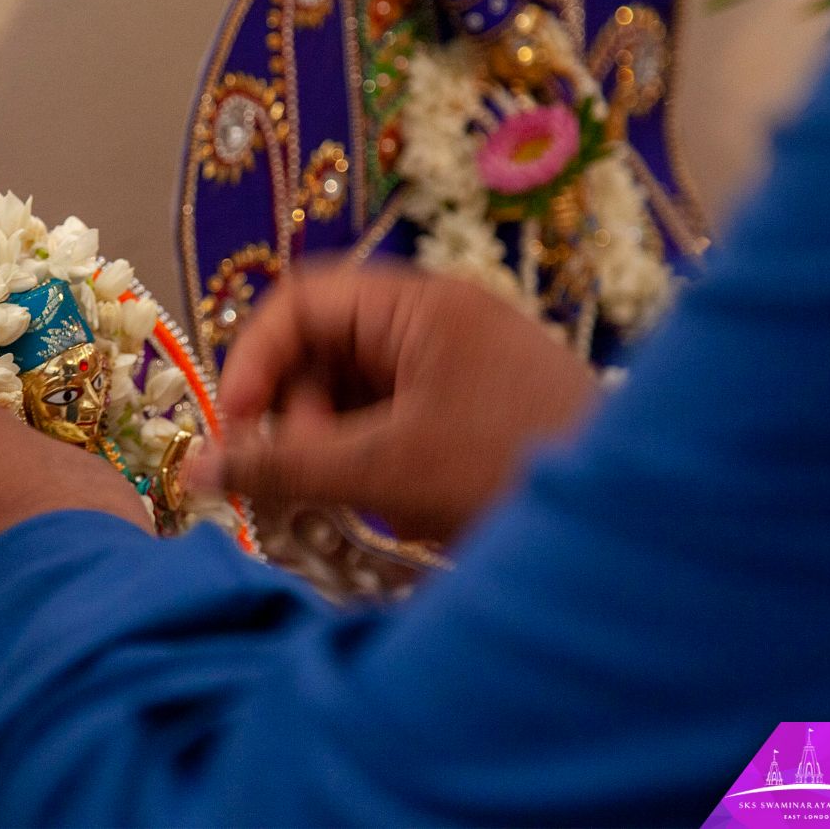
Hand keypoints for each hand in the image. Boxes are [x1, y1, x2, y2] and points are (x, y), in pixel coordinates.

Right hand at [188, 263, 597, 541]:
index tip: (237, 430)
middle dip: (299, 413)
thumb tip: (196, 470)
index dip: (254, 360)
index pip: (302, 301)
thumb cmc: (505, 474)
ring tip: (357, 499)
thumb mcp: (381, 470)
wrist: (634, 527)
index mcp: (419, 304)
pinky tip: (392, 505)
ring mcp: (462, 363)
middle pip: (325, 347)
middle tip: (303, 478)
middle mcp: (439, 320)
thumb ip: (281, 466)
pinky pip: (395, 418)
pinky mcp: (476, 407)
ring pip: (356, 390)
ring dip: (335, 444)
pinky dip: (374, 459)